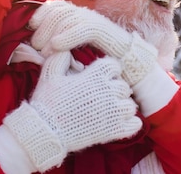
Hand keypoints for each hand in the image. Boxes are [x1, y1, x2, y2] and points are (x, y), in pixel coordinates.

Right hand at [1, 51, 141, 171]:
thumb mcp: (50, 73)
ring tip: (108, 110)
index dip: (107, 71)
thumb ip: (61, 57)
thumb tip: (69, 49)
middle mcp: (108, 91)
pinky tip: (117, 123)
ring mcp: (113, 112)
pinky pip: (135, 124)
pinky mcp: (114, 130)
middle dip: (113, 89)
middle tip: (100, 96)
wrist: (45, 131)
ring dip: (121, 107)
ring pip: (130, 105)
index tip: (97, 78)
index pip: (114, 65)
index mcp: (96, 76)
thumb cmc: (47, 101)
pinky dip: (129, 123)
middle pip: (123, 85)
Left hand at [29, 0, 158, 85]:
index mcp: (80, 19)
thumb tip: (36, 46)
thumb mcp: (76, 56)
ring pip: (70, 19)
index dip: (41, 14)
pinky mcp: (107, 32)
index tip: (29, 28)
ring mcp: (98, 23)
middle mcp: (88, 17)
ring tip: (43, 50)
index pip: (57, 7)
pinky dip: (68, 36)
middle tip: (34, 45)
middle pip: (60, 11)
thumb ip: (61, 47)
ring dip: (52, 32)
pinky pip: (84, 29)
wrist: (132, 73)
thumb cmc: (101, 67)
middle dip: (44, 26)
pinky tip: (57, 45)